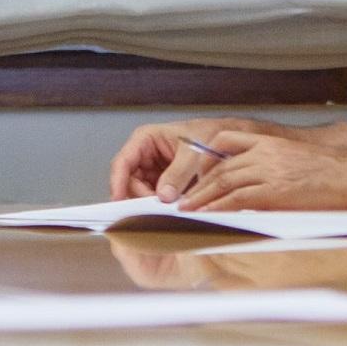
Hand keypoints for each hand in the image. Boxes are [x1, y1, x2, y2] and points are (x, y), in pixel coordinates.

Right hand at [108, 117, 260, 199]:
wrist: (229, 139)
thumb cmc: (209, 134)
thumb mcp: (193, 152)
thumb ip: (178, 173)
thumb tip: (163, 195)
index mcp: (145, 140)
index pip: (122, 162)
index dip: (118, 182)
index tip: (120, 200)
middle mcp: (145, 155)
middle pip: (130, 182)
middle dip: (140, 197)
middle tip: (153, 211)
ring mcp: (154, 171)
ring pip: (142, 193)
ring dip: (151, 204)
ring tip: (166, 211)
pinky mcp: (165, 184)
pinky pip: (156, 198)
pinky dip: (162, 206)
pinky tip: (172, 210)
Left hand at [178, 130, 346, 211]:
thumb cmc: (334, 174)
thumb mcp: (297, 159)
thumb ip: (273, 166)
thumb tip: (257, 186)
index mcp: (270, 141)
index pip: (227, 140)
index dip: (207, 157)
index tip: (196, 172)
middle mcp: (265, 152)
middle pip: (220, 165)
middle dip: (199, 182)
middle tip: (183, 197)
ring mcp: (268, 171)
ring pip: (224, 182)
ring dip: (202, 197)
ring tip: (188, 210)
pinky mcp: (274, 191)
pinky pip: (237, 199)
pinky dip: (218, 208)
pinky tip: (208, 216)